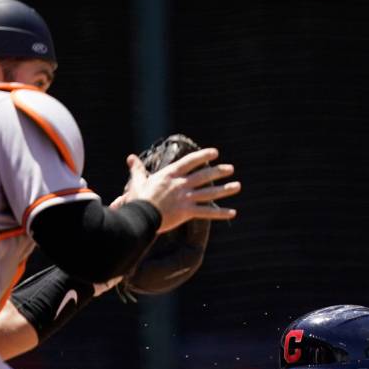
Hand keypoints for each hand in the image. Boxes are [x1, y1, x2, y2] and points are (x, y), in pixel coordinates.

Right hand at [121, 147, 240, 232]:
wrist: (139, 216)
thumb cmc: (137, 199)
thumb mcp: (137, 181)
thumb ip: (138, 169)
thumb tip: (131, 158)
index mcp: (170, 174)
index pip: (191, 161)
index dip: (204, 156)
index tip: (215, 152)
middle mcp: (180, 184)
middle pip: (204, 175)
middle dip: (219, 171)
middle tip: (231, 168)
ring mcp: (185, 198)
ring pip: (210, 193)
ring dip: (225, 189)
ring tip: (237, 186)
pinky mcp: (187, 212)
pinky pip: (208, 212)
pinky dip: (221, 213)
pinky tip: (233, 213)